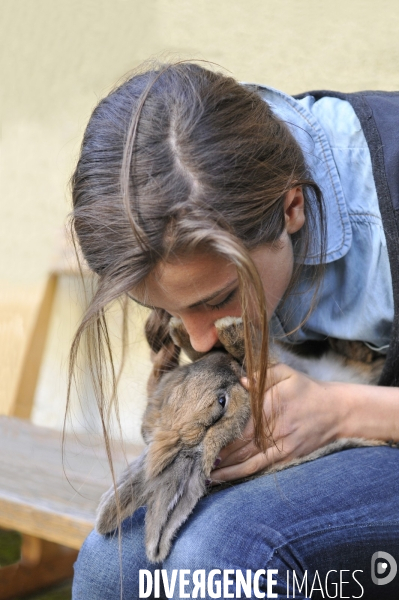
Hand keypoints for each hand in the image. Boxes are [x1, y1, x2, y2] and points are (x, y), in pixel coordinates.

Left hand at [210, 363, 343, 483]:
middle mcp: (272, 428)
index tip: (199, 434)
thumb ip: (262, 374)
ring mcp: (279, 446)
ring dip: (222, 466)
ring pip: (244, 459)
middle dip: (214, 449)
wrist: (337, 411)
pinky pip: (257, 467)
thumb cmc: (307, 390)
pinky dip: (237, 473)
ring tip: (200, 470)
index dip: (218, 429)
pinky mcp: (285, 457)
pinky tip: (221, 477)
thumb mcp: (287, 374)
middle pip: (237, 442)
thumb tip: (241, 380)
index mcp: (270, 406)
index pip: (238, 420)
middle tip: (191, 455)